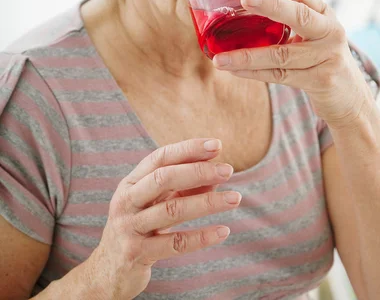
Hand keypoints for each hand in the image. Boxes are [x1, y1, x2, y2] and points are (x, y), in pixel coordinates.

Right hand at [86, 138, 240, 299]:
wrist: (107, 271)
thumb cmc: (138, 228)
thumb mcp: (155, 203)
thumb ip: (182, 188)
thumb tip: (216, 174)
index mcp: (131, 183)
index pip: (160, 157)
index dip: (189, 149)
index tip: (217, 145)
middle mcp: (126, 200)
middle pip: (164, 178)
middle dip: (199, 171)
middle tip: (228, 170)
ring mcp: (129, 227)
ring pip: (172, 209)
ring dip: (207, 202)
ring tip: (235, 198)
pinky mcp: (136, 253)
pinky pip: (174, 243)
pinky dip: (201, 237)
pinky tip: (223, 231)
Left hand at [213, 0, 374, 127]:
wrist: (350, 98)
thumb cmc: (321, 58)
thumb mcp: (312, 32)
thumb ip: (289, 17)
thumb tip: (241, 0)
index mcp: (323, 13)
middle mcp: (329, 31)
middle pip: (299, 14)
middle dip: (270, 4)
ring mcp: (327, 57)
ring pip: (281, 55)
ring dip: (246, 56)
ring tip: (219, 57)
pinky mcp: (320, 80)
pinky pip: (280, 76)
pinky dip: (253, 72)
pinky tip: (233, 70)